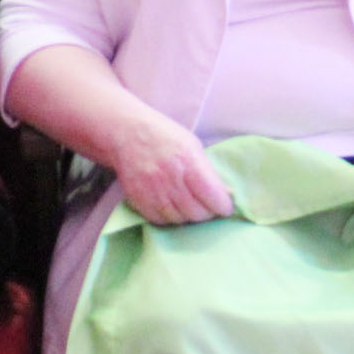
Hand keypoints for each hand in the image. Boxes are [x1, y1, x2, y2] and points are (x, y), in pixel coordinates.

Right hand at [108, 110, 232, 224]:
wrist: (127, 134)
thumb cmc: (165, 136)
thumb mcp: (193, 146)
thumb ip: (208, 171)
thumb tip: (226, 194)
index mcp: (188, 162)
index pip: (213, 196)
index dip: (223, 206)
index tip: (225, 207)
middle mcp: (170, 179)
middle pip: (197, 213)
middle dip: (207, 213)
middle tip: (208, 207)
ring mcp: (152, 192)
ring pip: (180, 219)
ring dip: (189, 216)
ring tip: (190, 205)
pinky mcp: (138, 200)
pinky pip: (160, 220)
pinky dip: (170, 217)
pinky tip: (173, 206)